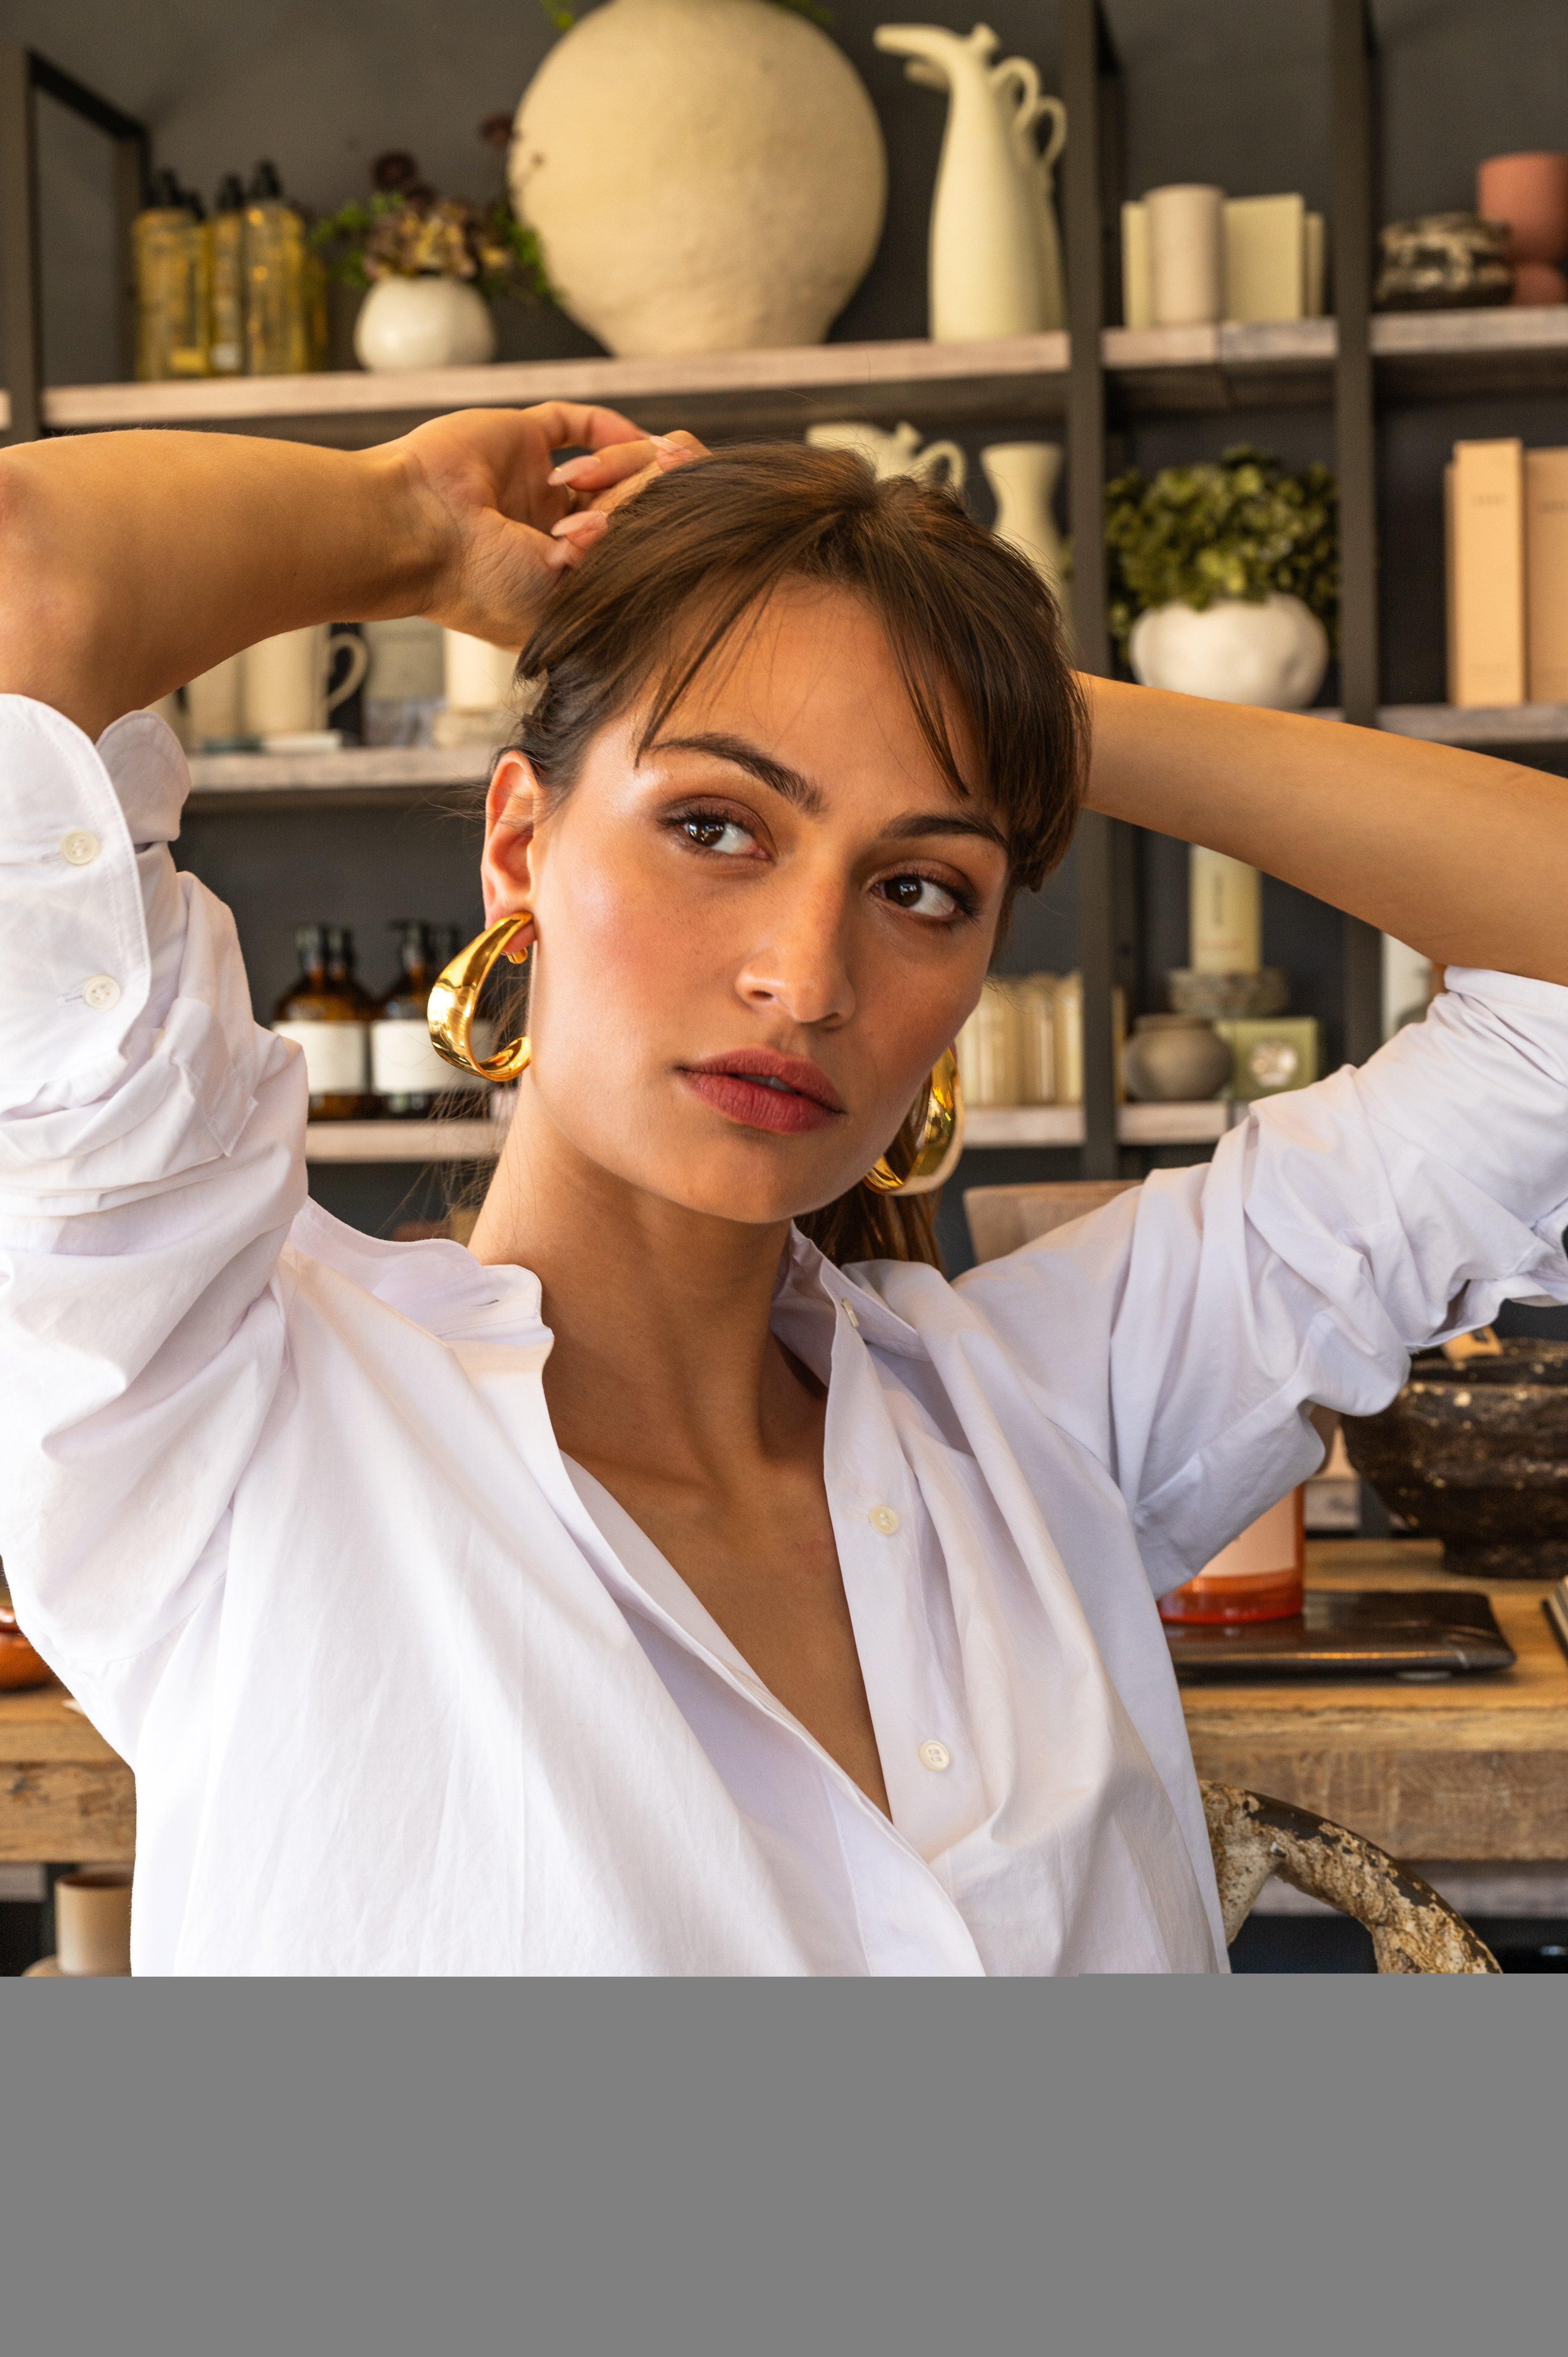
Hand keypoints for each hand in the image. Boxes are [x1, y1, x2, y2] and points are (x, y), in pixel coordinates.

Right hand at [401, 404, 706, 647]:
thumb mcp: (559, 596)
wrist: (415, 533)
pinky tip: (637, 440)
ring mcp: (532, 483)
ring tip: (659, 470)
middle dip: (650, 500)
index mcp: (553, 578)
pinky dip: (610, 428)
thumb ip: (606, 572)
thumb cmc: (478, 582)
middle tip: (678, 493)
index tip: (682, 534)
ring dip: (634, 468)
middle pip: (619, 506)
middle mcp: (545, 530)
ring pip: (606, 466)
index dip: (652, 538)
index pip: (618, 552)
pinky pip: (575, 423)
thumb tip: (658, 542)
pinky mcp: (520, 438)